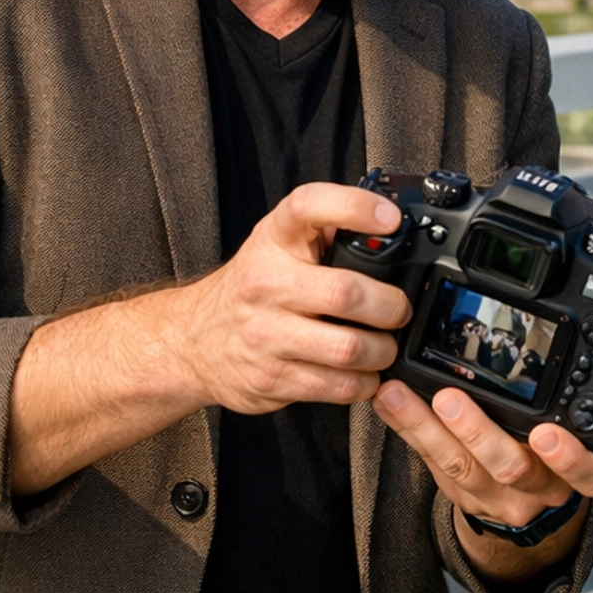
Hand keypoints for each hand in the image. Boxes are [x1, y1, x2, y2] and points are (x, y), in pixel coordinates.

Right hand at [8, 182, 411, 493]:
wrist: (192, 340)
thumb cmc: (252, 286)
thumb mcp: (278, 244)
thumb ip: (326, 231)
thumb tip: (390, 225)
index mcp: (273, 238)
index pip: (309, 206)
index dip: (354, 206)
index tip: (390, 218)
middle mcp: (265, 282)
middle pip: (347, 292)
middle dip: (390, 306)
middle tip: (399, 311)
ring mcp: (264, 335)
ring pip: (348, 348)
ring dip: (382, 352)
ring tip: (386, 347)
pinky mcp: (270, 380)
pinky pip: (336, 387)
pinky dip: (364, 384)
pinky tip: (365, 374)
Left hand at [372, 378, 592, 579]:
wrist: (533, 501)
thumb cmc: (557, 453)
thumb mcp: (579, 438)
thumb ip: (566, 407)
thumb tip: (540, 346)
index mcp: (578, 472)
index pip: (586, 472)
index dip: (567, 458)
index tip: (546, 434)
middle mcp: (540, 489)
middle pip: (511, 467)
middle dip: (476, 431)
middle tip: (449, 399)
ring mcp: (499, 498)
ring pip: (460, 466)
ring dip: (424, 426)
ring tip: (398, 395)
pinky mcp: (465, 498)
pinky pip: (433, 465)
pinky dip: (408, 429)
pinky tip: (387, 403)